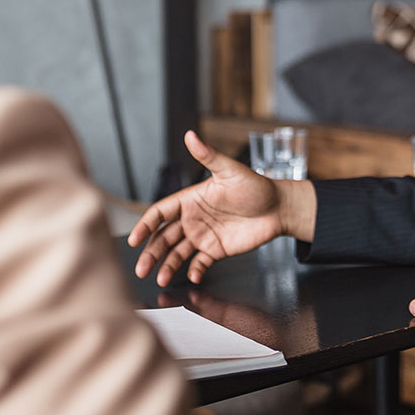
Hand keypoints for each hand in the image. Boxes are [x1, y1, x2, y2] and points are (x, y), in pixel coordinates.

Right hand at [127, 131, 300, 285]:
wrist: (279, 207)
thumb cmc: (256, 186)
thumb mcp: (231, 170)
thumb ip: (209, 156)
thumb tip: (191, 135)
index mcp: (190, 200)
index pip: (160, 213)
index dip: (145, 225)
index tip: (135, 239)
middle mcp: (192, 219)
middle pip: (163, 238)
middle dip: (150, 253)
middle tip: (140, 269)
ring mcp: (203, 236)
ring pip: (177, 253)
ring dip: (167, 266)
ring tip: (159, 278)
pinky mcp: (216, 250)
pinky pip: (200, 263)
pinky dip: (194, 271)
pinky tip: (192, 277)